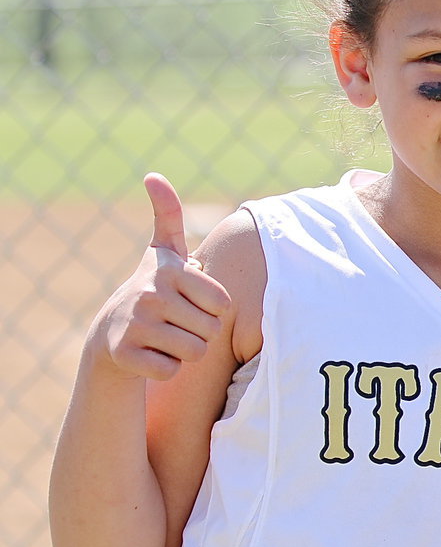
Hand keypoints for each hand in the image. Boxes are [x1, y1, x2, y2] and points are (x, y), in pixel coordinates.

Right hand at [90, 173, 231, 382]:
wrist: (112, 331)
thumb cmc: (154, 288)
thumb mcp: (165, 251)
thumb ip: (169, 214)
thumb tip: (153, 175)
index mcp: (171, 270)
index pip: (224, 305)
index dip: (214, 310)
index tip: (191, 301)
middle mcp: (150, 294)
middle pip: (211, 331)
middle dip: (201, 332)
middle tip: (177, 322)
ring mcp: (135, 325)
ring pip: (195, 353)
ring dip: (186, 352)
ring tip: (165, 337)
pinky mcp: (124, 355)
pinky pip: (171, 371)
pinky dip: (166, 369)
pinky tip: (151, 354)